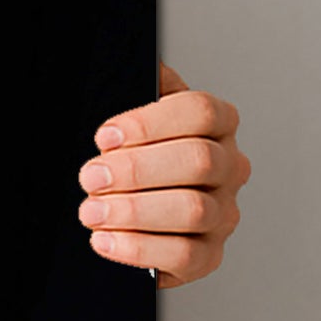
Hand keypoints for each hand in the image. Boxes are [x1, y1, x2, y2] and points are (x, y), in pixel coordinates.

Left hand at [78, 61, 248, 287]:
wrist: (130, 206)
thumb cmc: (133, 154)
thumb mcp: (133, 114)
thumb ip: (137, 85)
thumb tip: (142, 64)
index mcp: (216, 124)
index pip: (200, 111)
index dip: (150, 123)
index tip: (105, 136)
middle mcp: (228, 167)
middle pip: (199, 161)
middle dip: (136, 170)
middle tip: (91, 176)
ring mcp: (223, 212)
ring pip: (193, 210)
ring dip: (133, 211)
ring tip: (92, 211)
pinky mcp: (209, 255)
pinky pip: (185, 256)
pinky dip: (139, 249)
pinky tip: (106, 240)